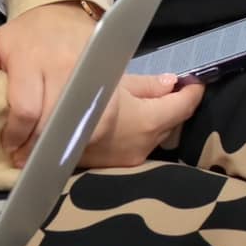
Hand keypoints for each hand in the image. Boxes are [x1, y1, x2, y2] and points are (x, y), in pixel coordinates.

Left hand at [0, 0, 98, 163]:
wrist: (67, 12)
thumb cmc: (30, 33)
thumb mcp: (0, 40)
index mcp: (32, 59)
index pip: (26, 109)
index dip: (16, 134)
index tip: (8, 146)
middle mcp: (62, 68)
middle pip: (51, 122)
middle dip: (35, 147)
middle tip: (23, 159)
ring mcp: (87, 75)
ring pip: (77, 125)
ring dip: (61, 146)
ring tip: (44, 155)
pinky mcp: (106, 82)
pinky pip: (101, 120)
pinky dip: (85, 136)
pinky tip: (69, 142)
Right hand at [77, 72, 207, 170]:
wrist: (49, 124)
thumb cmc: (84, 93)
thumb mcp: (117, 81)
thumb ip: (148, 85)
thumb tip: (172, 82)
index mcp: (149, 122)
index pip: (184, 106)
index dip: (193, 91)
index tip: (196, 80)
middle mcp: (146, 145)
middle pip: (172, 123)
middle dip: (177, 105)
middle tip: (175, 87)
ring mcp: (131, 159)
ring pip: (157, 136)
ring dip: (159, 119)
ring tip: (152, 102)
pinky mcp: (117, 165)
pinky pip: (140, 145)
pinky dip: (143, 131)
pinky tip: (133, 119)